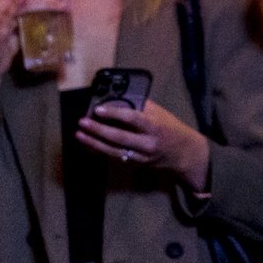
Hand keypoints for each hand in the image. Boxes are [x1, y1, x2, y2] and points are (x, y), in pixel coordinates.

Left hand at [74, 98, 210, 192]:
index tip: (98, 109)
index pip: (133, 119)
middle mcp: (147, 144)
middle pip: (119, 138)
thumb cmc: (170, 128)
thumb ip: (140, 107)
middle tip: (82, 122)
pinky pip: (114, 157)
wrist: (183, 153)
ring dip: (93, 143)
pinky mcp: (135, 164)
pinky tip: (87, 144)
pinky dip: (99, 150)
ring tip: (79, 134)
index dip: (115, 114)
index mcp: (155, 127)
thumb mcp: (160, 113)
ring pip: (113, 151)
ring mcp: (141, 156)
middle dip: (98, 130)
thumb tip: (117, 99)